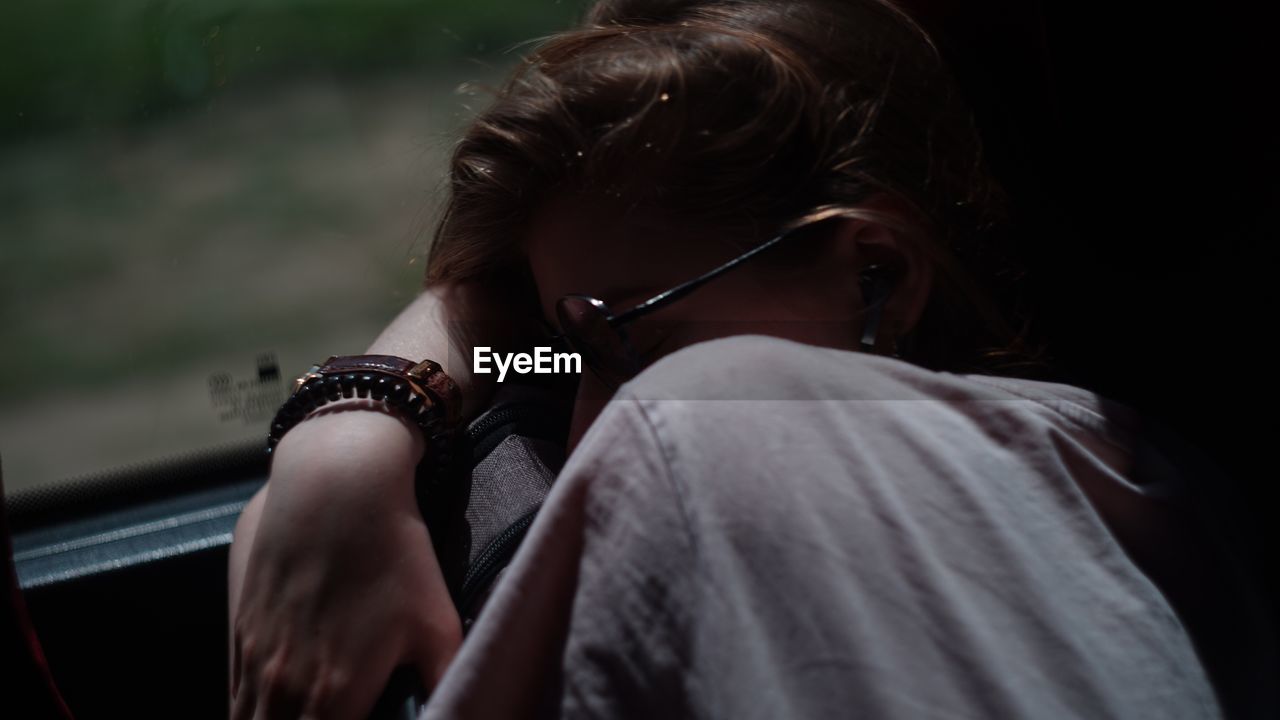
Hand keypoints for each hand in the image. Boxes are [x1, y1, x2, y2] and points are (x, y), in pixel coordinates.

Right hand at [229, 407, 461, 719]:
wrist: (334, 484)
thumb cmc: (391, 552)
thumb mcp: (438, 624)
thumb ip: (445, 682)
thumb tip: (456, 712)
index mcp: (333, 699)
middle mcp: (283, 687)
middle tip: (337, 718)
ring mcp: (254, 658)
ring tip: (306, 717)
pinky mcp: (240, 627)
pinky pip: (235, 693)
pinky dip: (252, 709)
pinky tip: (274, 708)